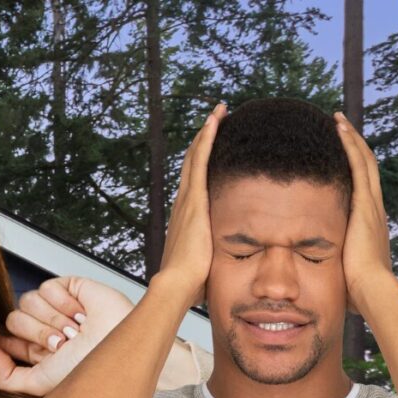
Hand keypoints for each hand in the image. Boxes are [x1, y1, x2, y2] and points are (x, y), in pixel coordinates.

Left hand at [0, 276, 133, 395]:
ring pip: (26, 302)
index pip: (5, 340)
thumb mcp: (40, 383)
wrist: (119, 346)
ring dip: (52, 320)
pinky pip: (46, 287)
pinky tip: (79, 313)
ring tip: (75, 330)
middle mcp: (44, 328)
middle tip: (62, 343)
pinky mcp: (68, 287)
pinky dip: (63, 303)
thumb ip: (8, 377)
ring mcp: (55, 308)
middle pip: (14, 320)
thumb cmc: (88, 367)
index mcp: (37, 350)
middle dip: (38, 333)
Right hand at [152, 102, 224, 307]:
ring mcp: (187, 199)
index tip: (213, 146)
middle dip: (204, 140)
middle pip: (193, 163)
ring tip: (218, 112)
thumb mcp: (205, 266)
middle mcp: (183, 203)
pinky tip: (214, 121)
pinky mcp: (194, 198)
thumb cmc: (191, 284)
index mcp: (186, 218)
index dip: (202, 162)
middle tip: (216, 119)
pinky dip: (207, 139)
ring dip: (206, 133)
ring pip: (196, 156)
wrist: (177, 284)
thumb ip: (213, 262)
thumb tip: (220, 275)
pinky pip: (201, 160)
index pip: (195, 182)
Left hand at [333, 112, 397, 322]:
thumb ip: (333, 267)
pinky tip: (340, 128)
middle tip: (341, 127)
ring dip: (351, 139)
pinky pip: (359, 165)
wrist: (371, 290)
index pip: (362, 190)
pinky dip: (351, 145)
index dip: (353, 171)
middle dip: (354, 147)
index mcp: (369, 225)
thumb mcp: (343, 272)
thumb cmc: (357, 290)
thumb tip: (316, 279)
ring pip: (364, 161)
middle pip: (366, 169)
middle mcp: (374, 210)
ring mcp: (371, 204)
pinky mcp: (365, 203)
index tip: (342, 157)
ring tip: (338, 120)